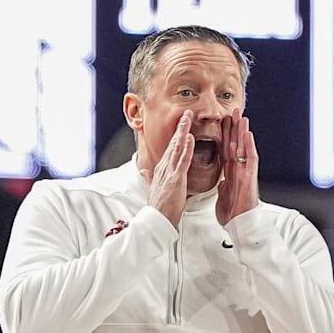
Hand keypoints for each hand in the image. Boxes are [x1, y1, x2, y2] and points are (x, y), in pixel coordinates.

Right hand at [141, 110, 193, 226]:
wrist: (157, 220)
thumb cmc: (160, 207)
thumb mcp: (155, 188)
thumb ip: (150, 177)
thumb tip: (144, 171)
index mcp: (162, 169)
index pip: (171, 148)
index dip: (177, 134)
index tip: (182, 123)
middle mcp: (165, 167)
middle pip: (174, 143)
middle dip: (180, 127)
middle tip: (187, 112)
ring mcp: (169, 172)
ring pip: (177, 147)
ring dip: (183, 131)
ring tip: (188, 117)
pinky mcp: (176, 179)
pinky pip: (182, 161)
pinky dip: (186, 148)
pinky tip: (190, 137)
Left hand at [216, 107, 258, 225]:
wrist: (239, 225)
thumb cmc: (233, 214)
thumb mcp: (223, 197)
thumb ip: (223, 187)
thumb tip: (221, 183)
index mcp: (230, 173)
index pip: (226, 150)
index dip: (224, 136)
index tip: (222, 123)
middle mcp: (238, 170)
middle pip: (235, 144)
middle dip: (234, 128)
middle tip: (232, 111)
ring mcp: (245, 172)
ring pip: (243, 148)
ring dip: (242, 132)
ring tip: (241, 116)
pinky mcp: (250, 177)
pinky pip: (250, 159)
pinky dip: (249, 146)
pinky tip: (248, 135)